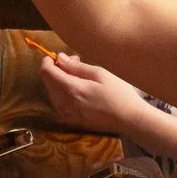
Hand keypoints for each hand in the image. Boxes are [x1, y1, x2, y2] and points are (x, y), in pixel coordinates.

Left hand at [41, 54, 176, 154]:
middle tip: (77, 63)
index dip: (48, 60)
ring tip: (79, 77)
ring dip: (60, 82)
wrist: (130, 120)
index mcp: (71, 89)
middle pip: (47, 82)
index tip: (57, 56)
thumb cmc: (119, 93)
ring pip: (52, 93)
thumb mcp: (100, 74)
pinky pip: (59, 104)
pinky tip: (79, 91)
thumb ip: (77, 67)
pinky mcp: (72, 121)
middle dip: (57, 70)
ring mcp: (67, 114)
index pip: (46, 72)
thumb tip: (59, 58)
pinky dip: (63, 94)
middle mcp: (64, 103)